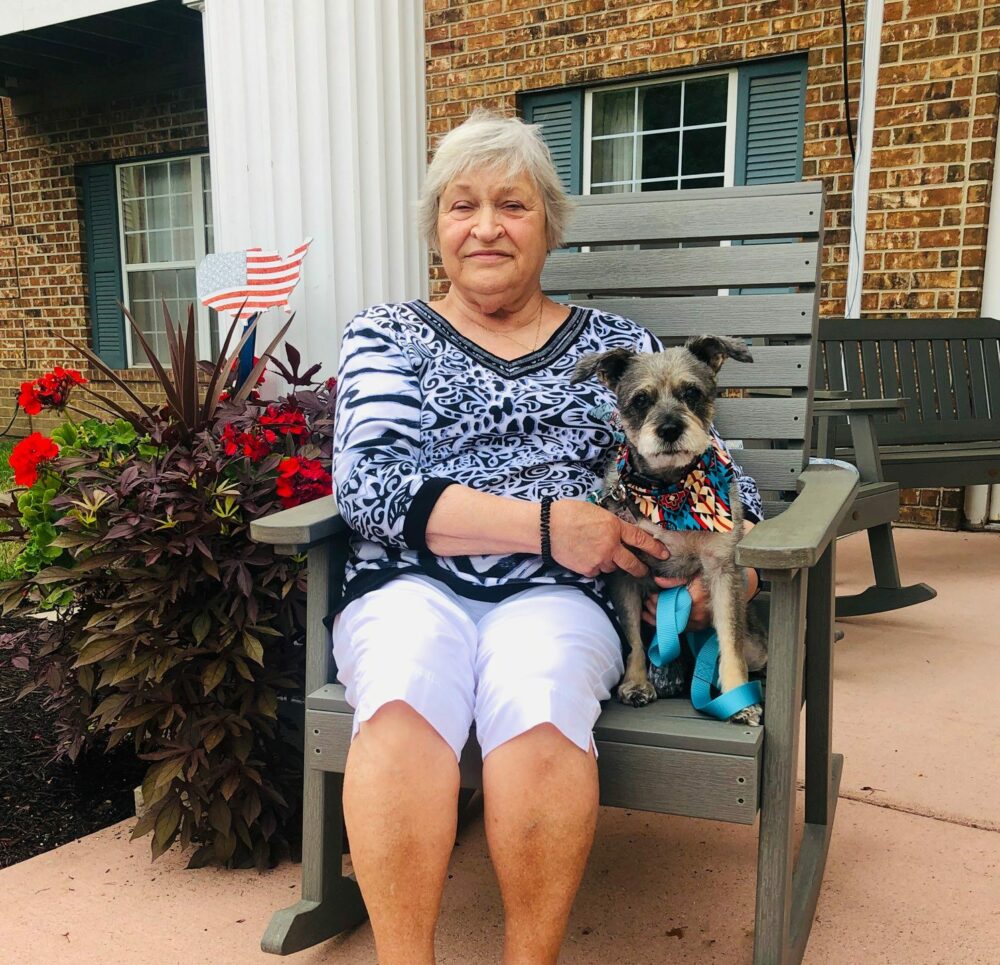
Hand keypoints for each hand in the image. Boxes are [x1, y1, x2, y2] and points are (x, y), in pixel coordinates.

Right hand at [548, 500, 668, 577]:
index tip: (663, 554)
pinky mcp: (588, 569)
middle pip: (631, 562)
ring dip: (609, 562)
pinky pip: (596, 571)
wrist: (547, 527)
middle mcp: (610, 545)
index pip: (641, 539)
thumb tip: (617, 533)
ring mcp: (599, 559)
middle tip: (644, 570)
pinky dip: (593, 566)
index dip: (654, 548)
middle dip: (640, 568)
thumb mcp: (596, 512)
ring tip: (594, 551)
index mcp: (614, 527)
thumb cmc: (568, 513)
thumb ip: (610, 524)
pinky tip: (583, 555)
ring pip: (611, 567)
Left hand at [641, 566, 759, 630]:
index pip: (671, 604)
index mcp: (697, 598)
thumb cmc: (711, 578)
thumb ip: (676, 579)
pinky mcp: (699, 627)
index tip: (651, 595)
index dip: (658, 601)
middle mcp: (699, 614)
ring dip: (658, 619)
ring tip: (648, 611)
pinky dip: (666, 625)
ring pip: (673, 625)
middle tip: (648, 601)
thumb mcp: (695, 573)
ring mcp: (700, 623)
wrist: (732, 589)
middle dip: (656, 610)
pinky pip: (679, 629)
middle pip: (670, 616)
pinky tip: (654, 620)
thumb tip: (657, 581)